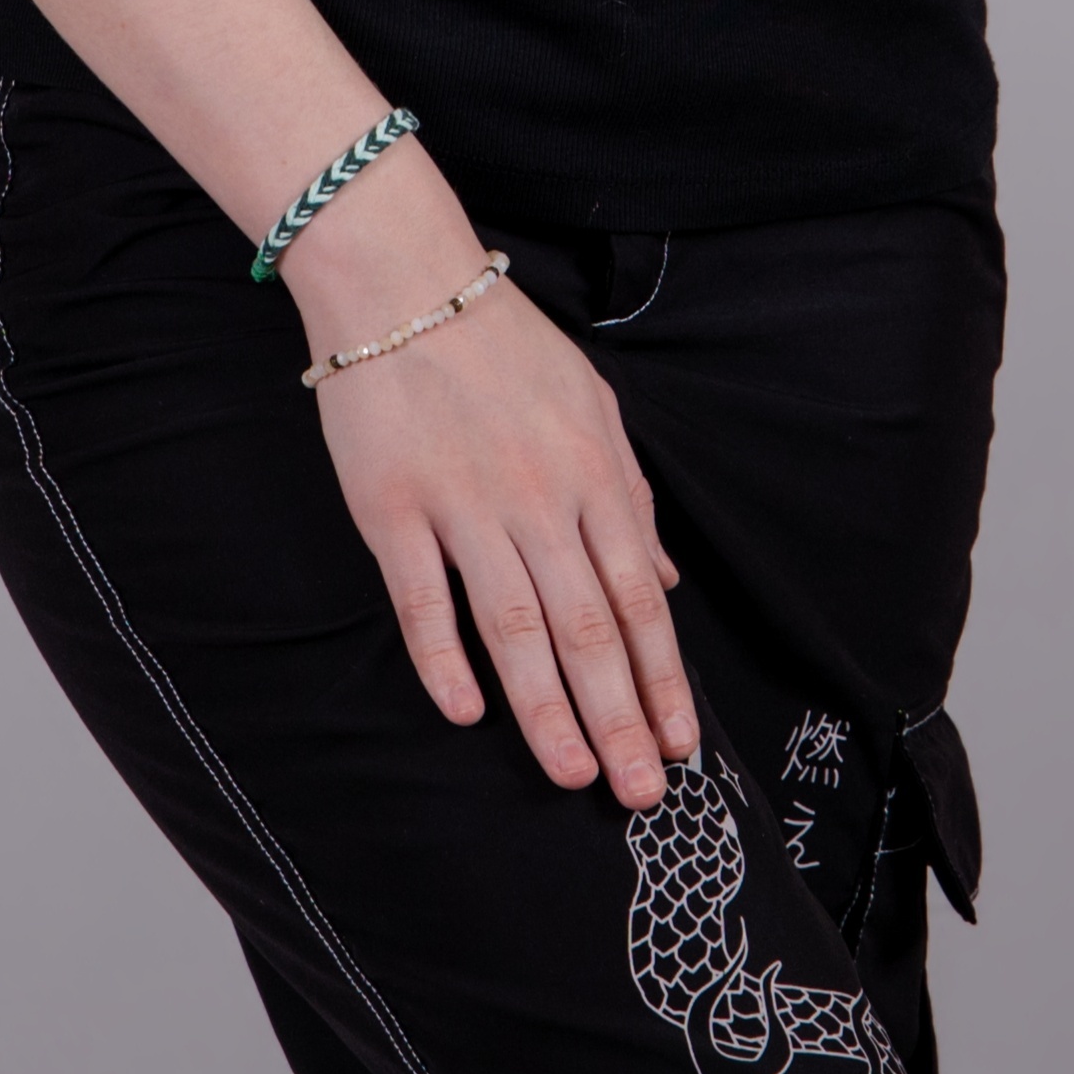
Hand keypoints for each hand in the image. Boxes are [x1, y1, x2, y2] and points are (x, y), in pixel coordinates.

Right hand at [285, 152, 695, 808]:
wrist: (403, 281)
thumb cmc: (503, 343)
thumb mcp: (592, 405)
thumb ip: (630, 496)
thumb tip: (668, 580)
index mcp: (592, 472)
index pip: (640, 595)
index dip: (663, 677)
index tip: (680, 745)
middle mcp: (537, 495)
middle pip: (588, 626)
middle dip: (620, 717)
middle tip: (641, 792)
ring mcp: (463, 503)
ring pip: (515, 626)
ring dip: (547, 711)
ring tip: (572, 775)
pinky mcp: (393, 507)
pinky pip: (423, 597)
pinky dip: (445, 659)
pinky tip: (467, 712)